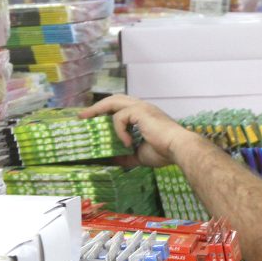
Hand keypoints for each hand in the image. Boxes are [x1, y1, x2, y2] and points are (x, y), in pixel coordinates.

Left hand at [80, 95, 194, 168]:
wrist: (179, 149)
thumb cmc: (164, 152)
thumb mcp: (139, 156)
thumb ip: (126, 156)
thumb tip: (112, 161)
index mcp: (144, 115)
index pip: (120, 108)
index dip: (106, 112)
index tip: (92, 120)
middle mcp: (142, 107)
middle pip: (114, 99)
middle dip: (97, 106)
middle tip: (82, 116)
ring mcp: (141, 107)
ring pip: (114, 102)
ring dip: (98, 110)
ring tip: (86, 119)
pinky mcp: (140, 111)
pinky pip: (120, 118)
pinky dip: (119, 131)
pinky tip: (127, 143)